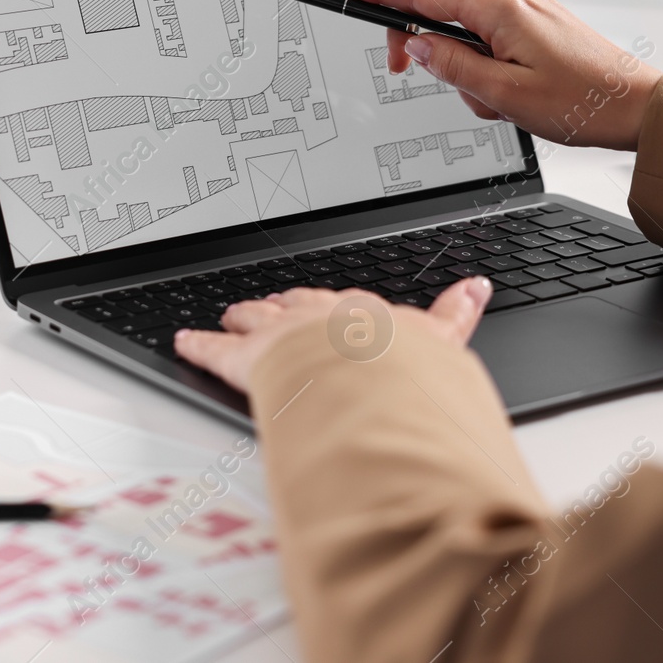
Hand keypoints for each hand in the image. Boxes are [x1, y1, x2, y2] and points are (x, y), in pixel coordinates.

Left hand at [174, 278, 491, 392]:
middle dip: (286, 306)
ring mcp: (281, 334)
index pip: (352, 305)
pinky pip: (214, 349)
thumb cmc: (401, 368)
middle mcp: (319, 317)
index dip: (340, 305)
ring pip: (256, 320)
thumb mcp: (440, 346)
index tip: (338, 302)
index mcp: (363, 316)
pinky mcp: (245, 358)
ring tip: (235, 315)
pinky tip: (184, 340)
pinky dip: (198, 345)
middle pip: (297, 306)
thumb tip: (477, 286)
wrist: (364, 376)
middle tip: (275, 305)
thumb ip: (455, 316)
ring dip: (244, 318)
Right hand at [338, 0, 662, 150]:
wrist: (635, 105)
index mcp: (501, 10)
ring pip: (460, 14)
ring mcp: (526, 4)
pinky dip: (475, 54)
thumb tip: (418, 46)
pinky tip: (496, 86)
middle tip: (404, 68)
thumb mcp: (503, 95)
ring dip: (451, 52)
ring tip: (482, 95)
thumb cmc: (582, 102)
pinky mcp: (535, 18)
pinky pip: (485, 26)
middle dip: (412, 29)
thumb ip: (452, 67)